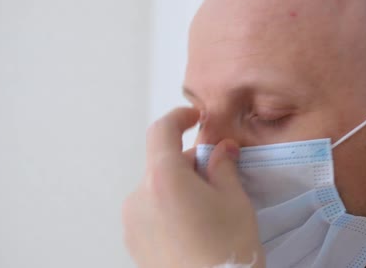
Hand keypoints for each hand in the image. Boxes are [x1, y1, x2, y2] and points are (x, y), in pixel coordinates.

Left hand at [122, 107, 263, 267]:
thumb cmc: (228, 249)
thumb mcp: (234, 200)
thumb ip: (223, 165)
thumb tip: (220, 148)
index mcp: (163, 179)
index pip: (161, 131)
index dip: (179, 117)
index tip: (194, 116)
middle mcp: (138, 197)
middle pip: (162, 163)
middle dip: (188, 162)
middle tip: (219, 174)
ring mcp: (131, 223)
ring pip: (157, 189)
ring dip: (179, 187)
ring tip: (208, 210)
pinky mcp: (133, 244)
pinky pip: (150, 212)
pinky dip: (169, 208)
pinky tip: (193, 229)